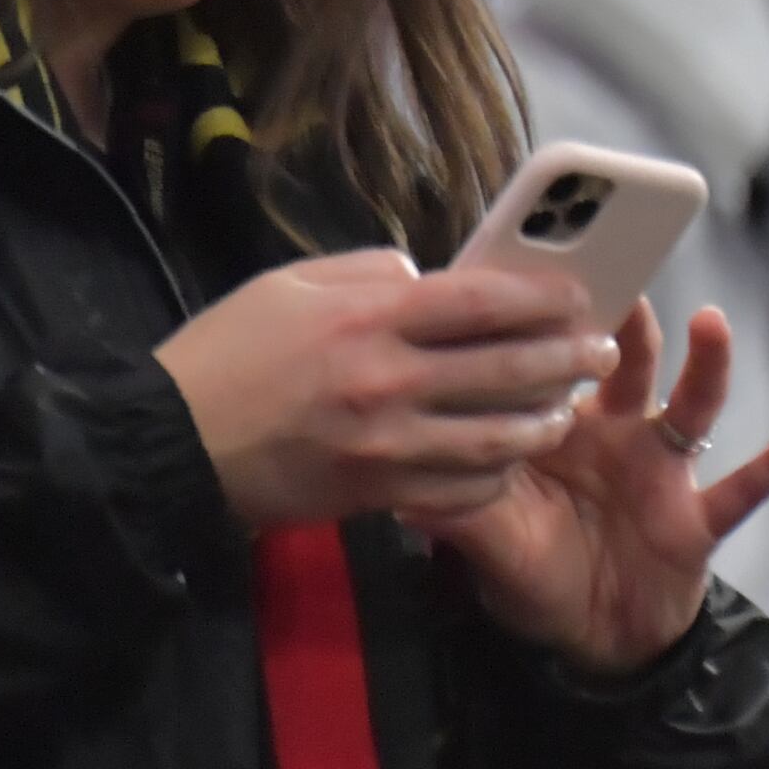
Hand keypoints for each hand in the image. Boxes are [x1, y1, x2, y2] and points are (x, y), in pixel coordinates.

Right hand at [158, 251, 611, 529]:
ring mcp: (385, 443)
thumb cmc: (226, 354)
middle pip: (505, 366)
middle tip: (603, 349)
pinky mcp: (374, 493)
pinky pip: (459, 487)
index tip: (577, 294)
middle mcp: (387, 379)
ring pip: (496, 435)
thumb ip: (370, 275)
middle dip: (566, 357)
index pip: (481, 300)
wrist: (165, 445)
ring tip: (569, 410)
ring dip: (544, 421)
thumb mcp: (291, 285)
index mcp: (370, 318)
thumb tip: (429, 277)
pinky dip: (496, 473)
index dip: (541, 296)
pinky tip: (513, 459)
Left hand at [411, 303, 768, 674]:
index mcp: (562, 432)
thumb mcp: (487, 541)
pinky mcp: (700, 514)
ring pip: (692, 404)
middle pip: (627, 364)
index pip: (556, 367)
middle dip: (625, 323)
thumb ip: (451, 506)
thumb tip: (390, 479)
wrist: (595, 642)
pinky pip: (745, 484)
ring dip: (707, 363)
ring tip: (713, 324)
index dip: (550, 330)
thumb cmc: (540, 575)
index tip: (539, 282)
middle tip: (618, 280)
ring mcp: (664, 470)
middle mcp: (618, 436)